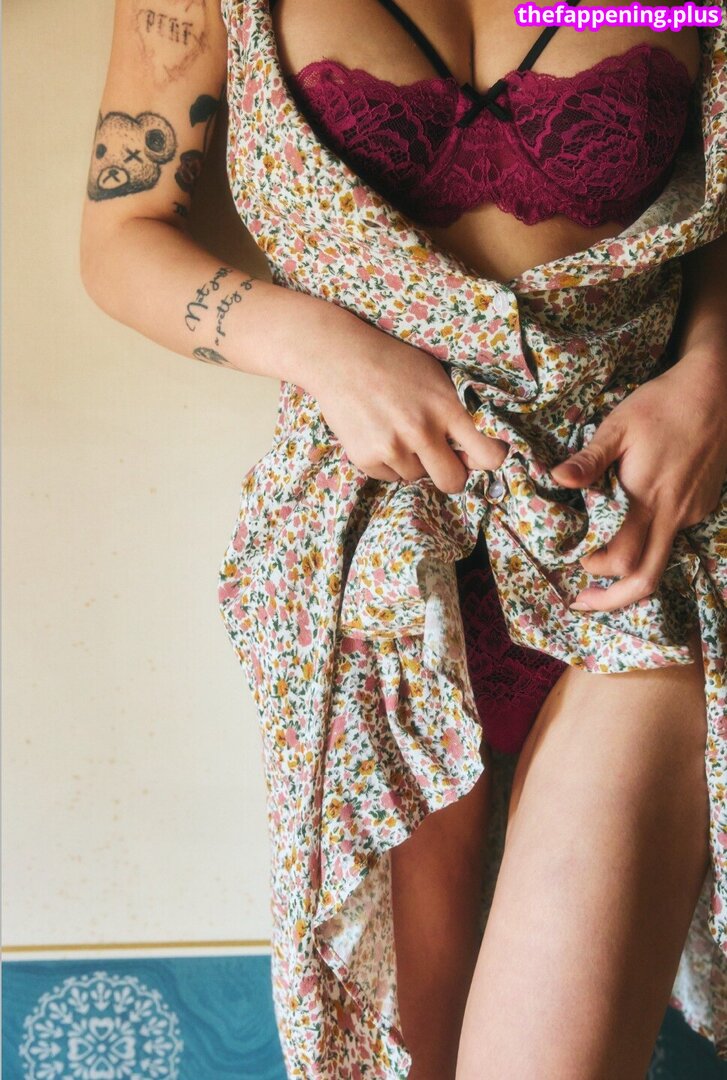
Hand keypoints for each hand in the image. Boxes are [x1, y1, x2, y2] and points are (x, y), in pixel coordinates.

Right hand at [304, 314, 508, 493]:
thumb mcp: (436, 377)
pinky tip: (379, 434)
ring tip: (398, 431)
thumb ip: (457, 412)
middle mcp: (421, 432)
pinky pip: (390, 477)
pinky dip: (389, 463)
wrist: (340, 358)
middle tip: (443, 460)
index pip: (489, 454)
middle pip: (453, 481)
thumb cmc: (393, 363)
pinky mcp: (366, 458)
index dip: (491, 461)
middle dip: (451, 474)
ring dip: (414, 462)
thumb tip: (474, 454)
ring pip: (417, 477)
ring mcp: (392, 448)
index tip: (483, 457)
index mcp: (446, 408)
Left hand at [549, 349, 726, 611]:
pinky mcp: (702, 505)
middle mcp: (672, 513)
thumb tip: (558, 479)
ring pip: (661, 560)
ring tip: (602, 576)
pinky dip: (649, 544)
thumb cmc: (663, 403)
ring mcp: (691, 512)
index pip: (623, 558)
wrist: (720, 391)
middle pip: (647, 578)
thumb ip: (590, 458)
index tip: (577, 561)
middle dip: (614, 599)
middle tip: (583, 602)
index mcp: (647, 497)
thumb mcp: (619, 424)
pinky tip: (632, 530)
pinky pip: (673, 536)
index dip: (598, 568)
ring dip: (631, 574)